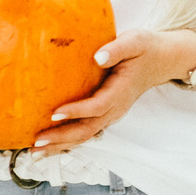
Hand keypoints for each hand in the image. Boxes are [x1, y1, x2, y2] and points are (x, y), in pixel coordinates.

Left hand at [27, 28, 195, 156]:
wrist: (160, 61)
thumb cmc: (144, 49)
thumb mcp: (134, 41)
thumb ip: (117, 49)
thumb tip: (98, 57)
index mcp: (121, 91)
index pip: (97, 106)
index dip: (76, 112)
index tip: (55, 113)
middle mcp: (115, 108)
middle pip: (87, 129)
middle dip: (62, 137)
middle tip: (37, 142)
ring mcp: (110, 114)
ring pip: (85, 135)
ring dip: (60, 145)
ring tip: (35, 152)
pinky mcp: (104, 115)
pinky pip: (85, 132)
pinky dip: (66, 141)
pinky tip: (47, 146)